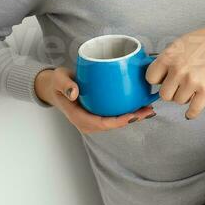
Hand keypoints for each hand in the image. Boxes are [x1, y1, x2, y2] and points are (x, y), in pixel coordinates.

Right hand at [35, 66, 155, 133]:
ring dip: (133, 117)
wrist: (55, 87)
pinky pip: (115, 116)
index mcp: (79, 118)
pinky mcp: (98, 114)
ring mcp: (94, 120)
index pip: (102, 123)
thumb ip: (65, 85)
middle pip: (114, 124)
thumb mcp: (58, 80)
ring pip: (116, 122)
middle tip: (148, 110)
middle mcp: (89, 123)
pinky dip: (128, 111)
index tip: (133, 115)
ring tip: (149, 108)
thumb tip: (74, 93)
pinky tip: (140, 104)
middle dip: (132, 119)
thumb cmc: (57, 83)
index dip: (119, 121)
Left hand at [146, 16, 204, 119]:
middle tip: (179, 86)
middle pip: (164, 94)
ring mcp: (192, 81)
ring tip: (192, 88)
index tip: (163, 80)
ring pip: (178, 101)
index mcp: (169, 56)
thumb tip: (159, 75)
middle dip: (171, 91)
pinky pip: (193, 110)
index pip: (151, 78)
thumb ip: (169, 59)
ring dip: (184, 97)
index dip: (158, 80)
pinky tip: (191, 111)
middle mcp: (178, 69)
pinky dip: (192, 112)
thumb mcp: (181, 43)